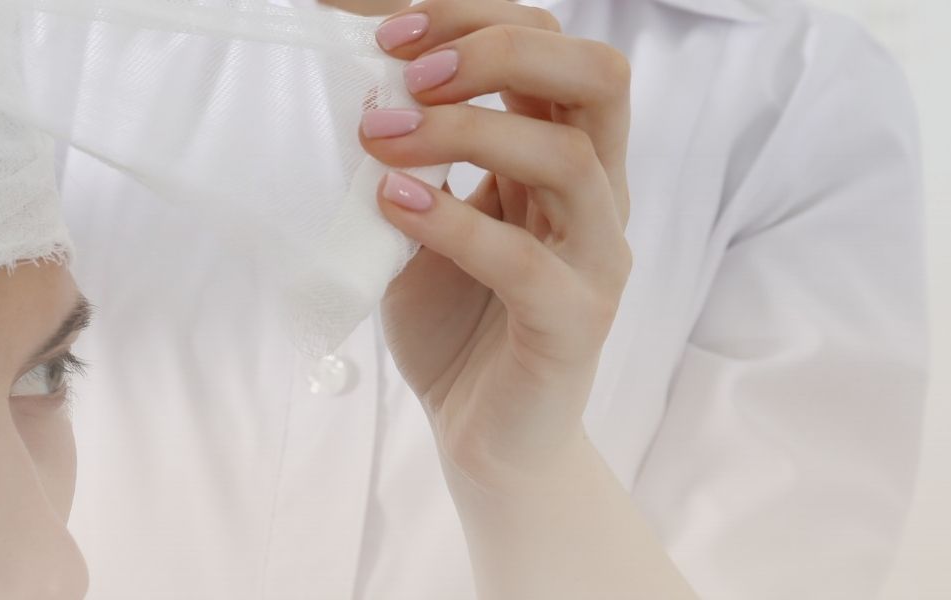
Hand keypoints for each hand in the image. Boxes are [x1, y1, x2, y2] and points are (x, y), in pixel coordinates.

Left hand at [361, 0, 633, 479]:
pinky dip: (454, 223)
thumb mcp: (417, 217)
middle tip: (405, 71)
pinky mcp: (573, 323)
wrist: (484, 436)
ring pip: (569, 158)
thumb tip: (355, 86)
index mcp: (562, 150)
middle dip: (497, 51)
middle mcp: (595, 192)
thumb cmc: (455, 317)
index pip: (548, 44)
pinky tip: (394, 205)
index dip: (469, 17)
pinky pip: (526, 262)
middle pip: (595, 75)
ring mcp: (594, 257)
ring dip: (466, 129)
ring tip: (381, 138)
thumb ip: (406, 157)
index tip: (382, 26)